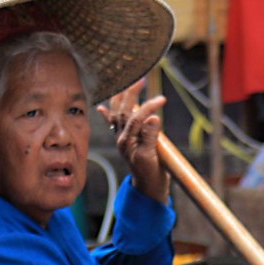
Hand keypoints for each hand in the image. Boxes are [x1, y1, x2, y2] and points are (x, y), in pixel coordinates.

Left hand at [96, 81, 169, 202]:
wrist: (148, 185)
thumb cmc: (150, 173)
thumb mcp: (152, 156)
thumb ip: (151, 137)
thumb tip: (153, 117)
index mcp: (127, 140)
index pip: (136, 118)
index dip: (148, 107)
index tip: (162, 100)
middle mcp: (121, 137)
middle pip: (123, 110)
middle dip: (130, 93)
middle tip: (140, 79)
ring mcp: (122, 138)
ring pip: (118, 113)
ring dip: (121, 97)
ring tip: (125, 84)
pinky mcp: (126, 140)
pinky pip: (114, 124)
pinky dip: (108, 115)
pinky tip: (102, 108)